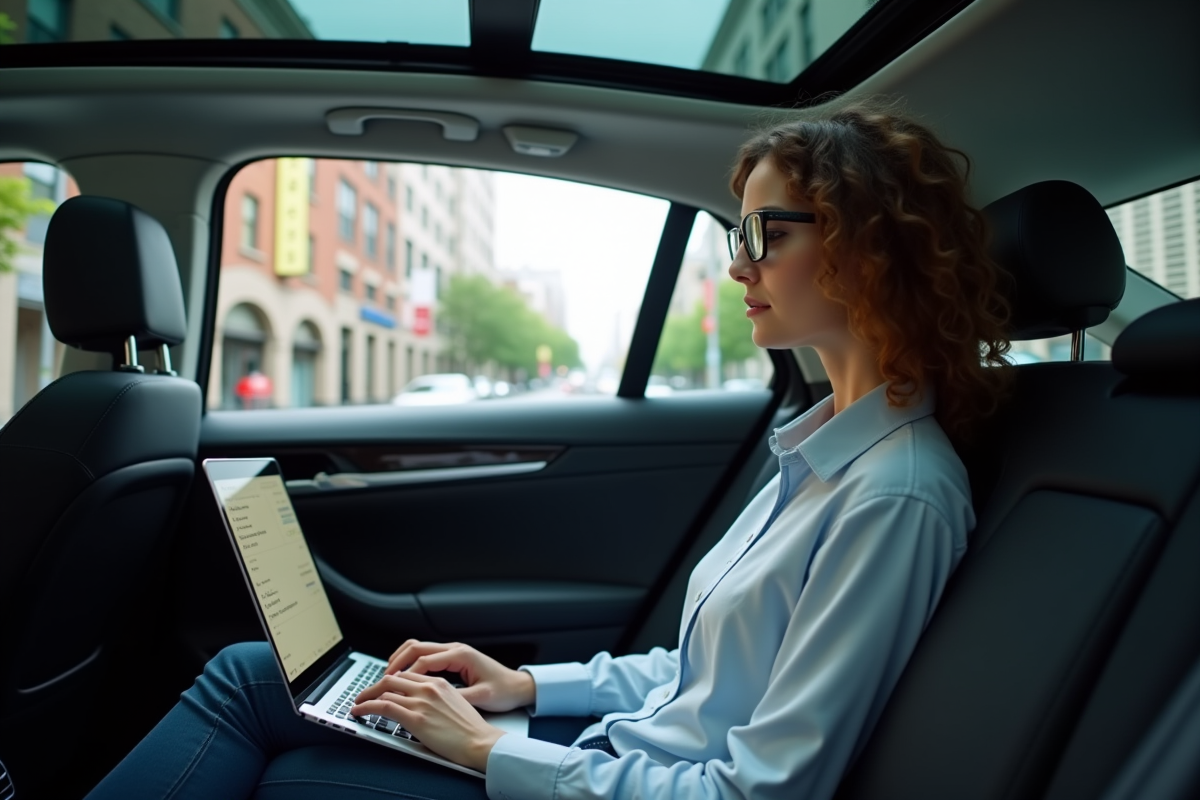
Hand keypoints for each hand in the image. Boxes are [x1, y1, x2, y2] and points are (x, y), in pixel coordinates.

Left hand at [352, 672, 503, 772]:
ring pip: (384, 689)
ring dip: (366, 695)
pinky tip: (359, 710)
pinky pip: (383, 706)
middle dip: (375, 685)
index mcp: (440, 683)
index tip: (384, 688)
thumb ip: (439, 698)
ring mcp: (421, 701)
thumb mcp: (457, 703)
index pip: (407, 675)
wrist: (480, 741)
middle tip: (365, 693)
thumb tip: (425, 704)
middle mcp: (429, 688)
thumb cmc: (472, 729)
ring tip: (358, 702)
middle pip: (393, 678)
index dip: (392, 681)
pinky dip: (366, 706)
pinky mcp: (415, 718)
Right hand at [386, 640, 535, 711]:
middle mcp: (455, 649)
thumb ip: (456, 698)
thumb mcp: (480, 698)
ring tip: (388, 676)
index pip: (424, 660)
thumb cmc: (503, 691)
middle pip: (416, 647)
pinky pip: (426, 655)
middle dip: (397, 662)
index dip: (404, 673)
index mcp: (461, 656)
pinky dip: (411, 663)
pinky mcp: (453, 658)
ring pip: (419, 648)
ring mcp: (454, 652)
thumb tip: (434, 702)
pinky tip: (405, 677)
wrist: (518, 686)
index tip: (390, 685)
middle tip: (382, 679)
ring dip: (402, 660)